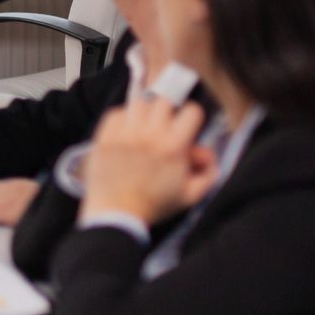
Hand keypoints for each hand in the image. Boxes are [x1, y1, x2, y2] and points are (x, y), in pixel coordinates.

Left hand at [82, 99, 218, 227]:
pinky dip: (123, 118)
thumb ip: (208, 173)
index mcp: (173, 147)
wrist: (117, 212)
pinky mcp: (105, 136)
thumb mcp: (190, 195)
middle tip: (166, 129)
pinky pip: (116, 113)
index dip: (192, 118)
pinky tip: (126, 133)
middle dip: (169, 113)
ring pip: (139, 104)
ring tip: (145, 129)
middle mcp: (150, 135)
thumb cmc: (155, 205)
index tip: (187, 128)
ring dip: (146, 113)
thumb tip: (208, 153)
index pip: (191, 111)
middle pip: (164, 102)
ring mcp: (125, 133)